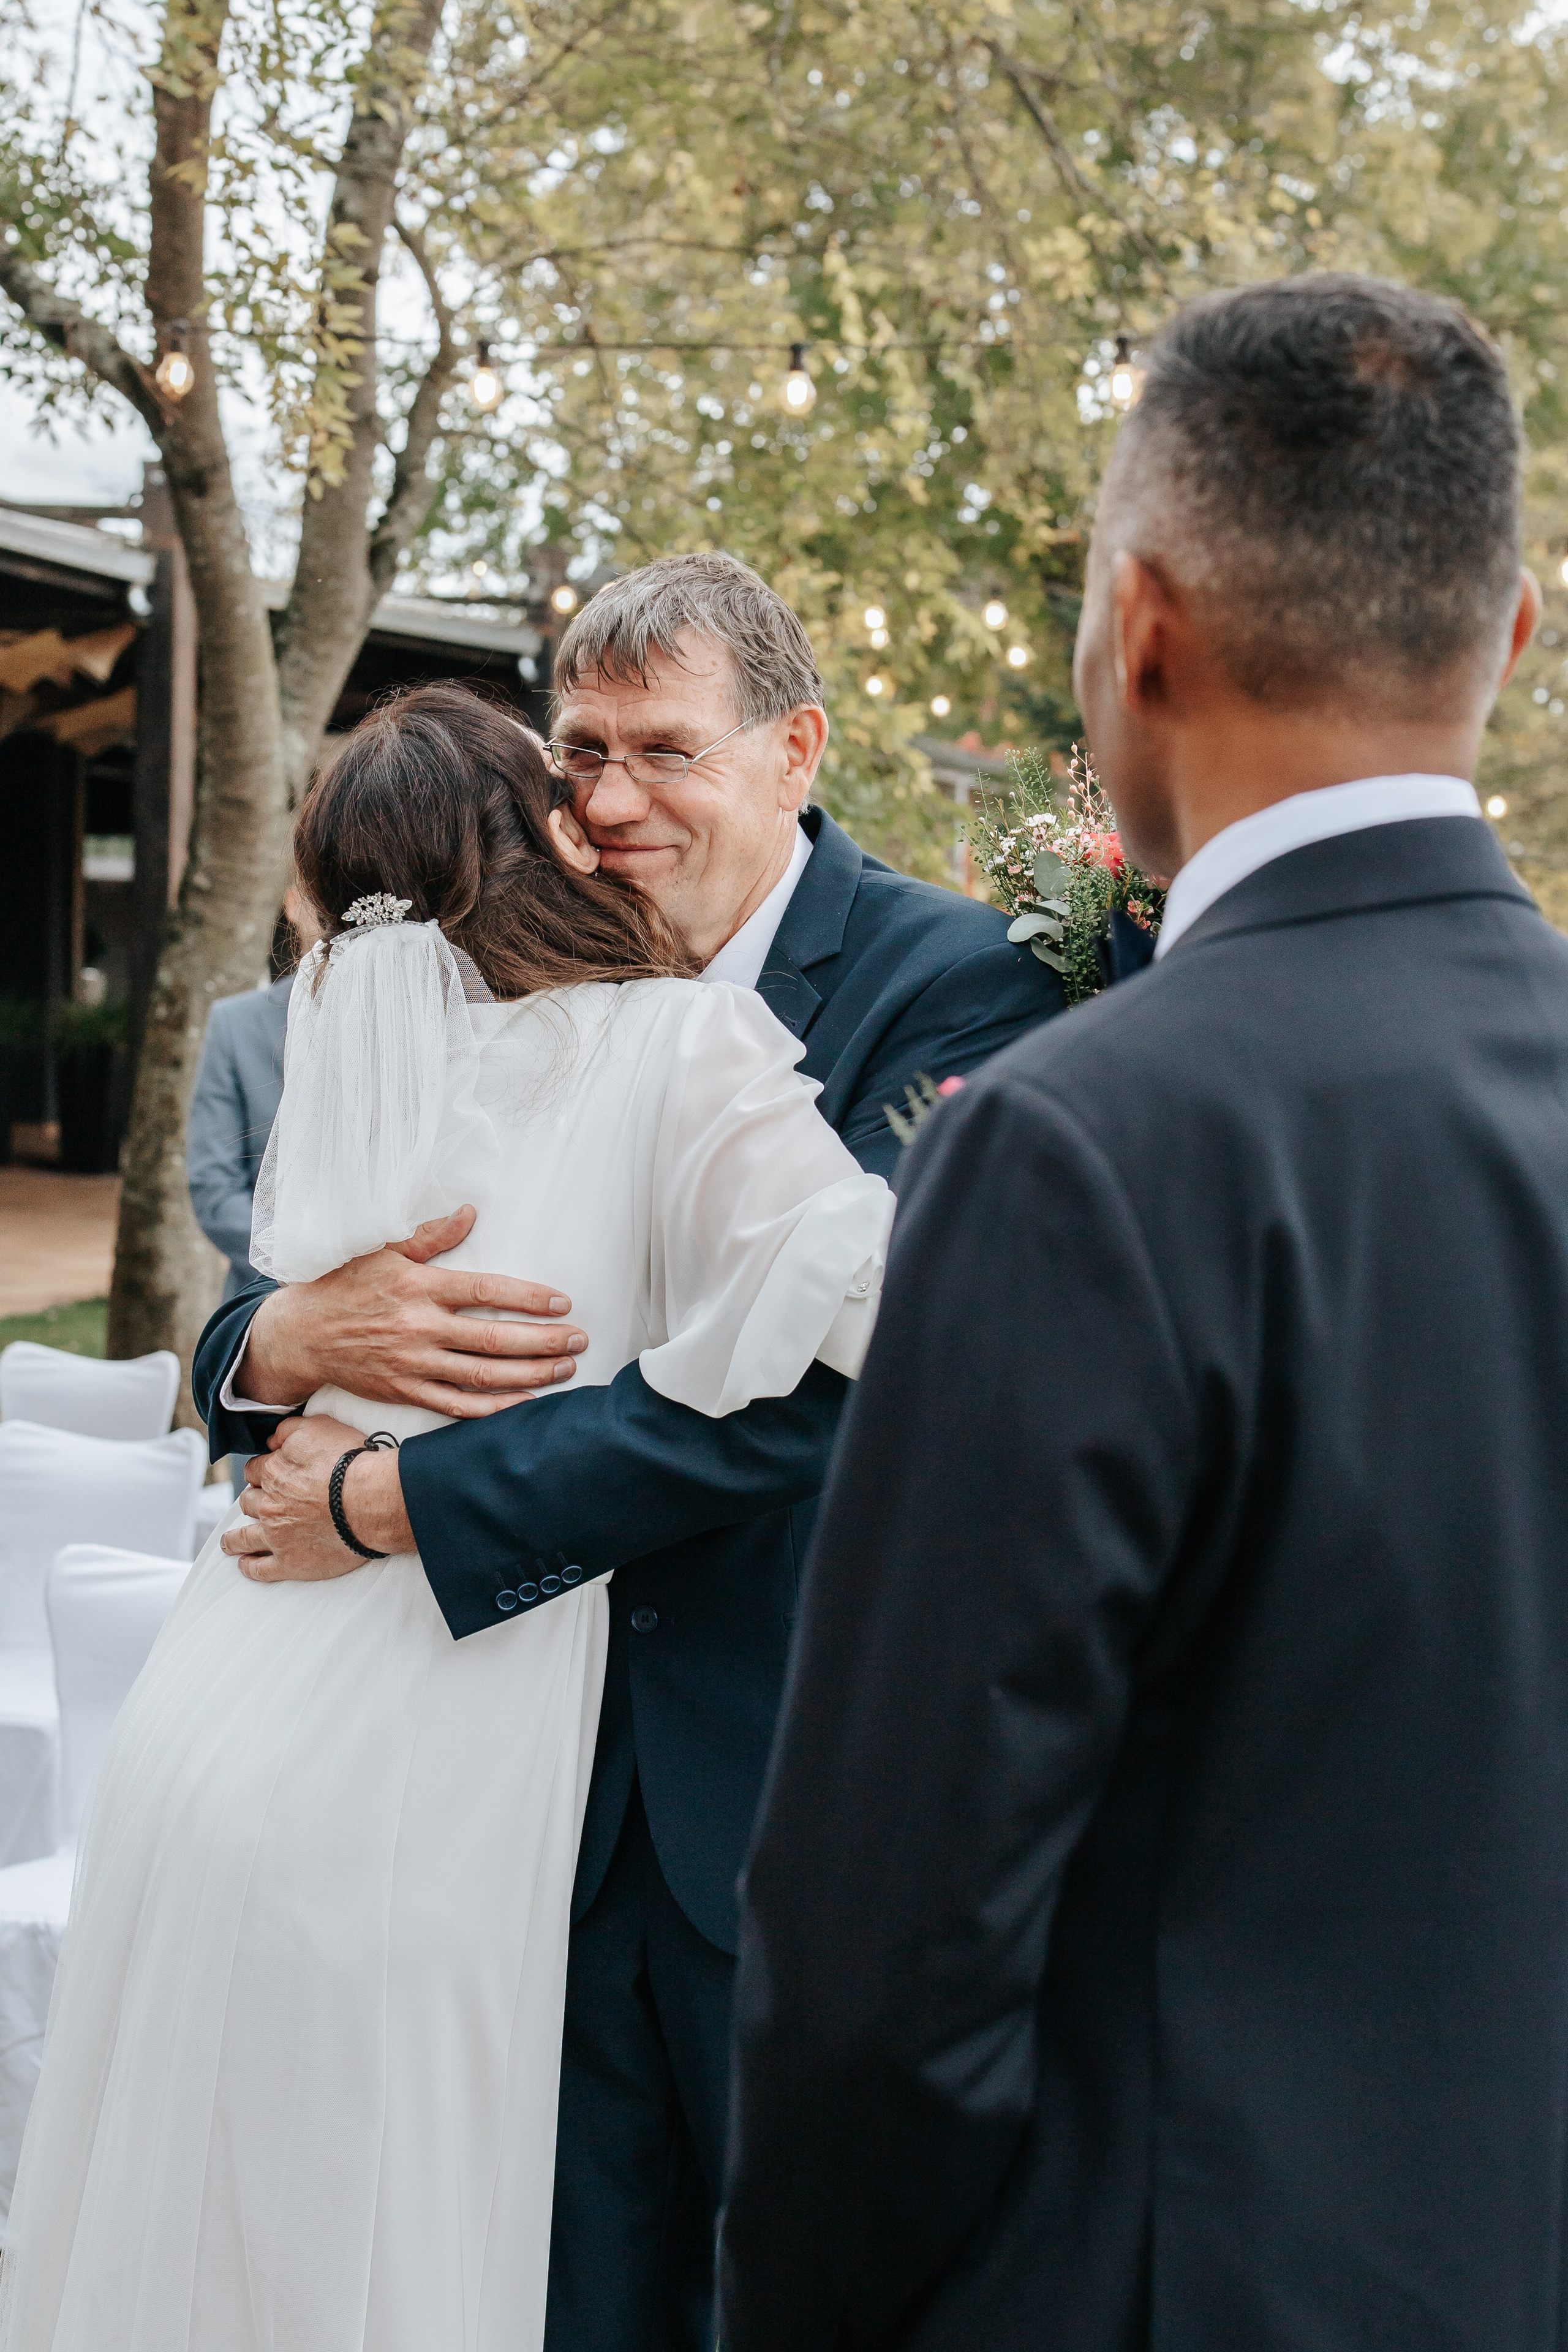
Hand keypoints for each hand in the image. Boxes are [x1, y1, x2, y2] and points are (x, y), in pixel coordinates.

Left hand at [221, 1417, 415, 1582]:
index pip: (254, 1470)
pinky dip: (249, 1567)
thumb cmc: (349, 1463)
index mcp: (273, 1473)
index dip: (260, 1472)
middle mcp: (269, 1505)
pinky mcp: (290, 1563)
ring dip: (234, 1539)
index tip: (266, 1476)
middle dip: (251, 1501)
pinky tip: (245, 1564)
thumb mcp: (317, 1427)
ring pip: (243, 1538)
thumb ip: (287, 1430)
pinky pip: (260, 1569)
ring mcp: (277, 1537)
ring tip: (230, 1542)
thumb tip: (271, 1440)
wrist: (371, 1501)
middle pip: (248, 1502)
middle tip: (258, 1504)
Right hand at [237, 1206, 587, 1417]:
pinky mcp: (405, 1392)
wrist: (301, 1334)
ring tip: (564, 1369)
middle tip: (579, 1340)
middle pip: (493, 1339)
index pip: (486, 1292)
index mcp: (419, 1287)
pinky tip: (524, 1403)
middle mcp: (419, 1328)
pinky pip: (456, 1405)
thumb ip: (431, 1236)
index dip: (528, 1298)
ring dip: (529, 1375)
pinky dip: (492, 1409)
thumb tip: (470, 1213)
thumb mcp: (383, 1250)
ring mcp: (412, 1364)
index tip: (562, 1303)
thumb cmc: (345, 1285)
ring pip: (481, 1376)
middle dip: (543, 1342)